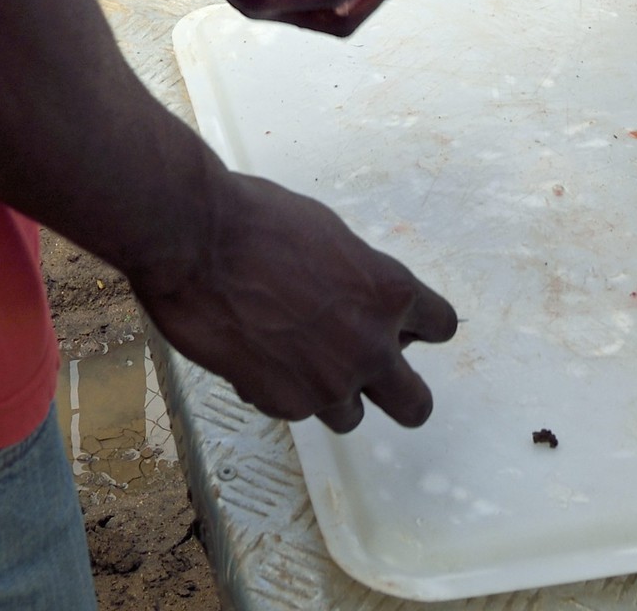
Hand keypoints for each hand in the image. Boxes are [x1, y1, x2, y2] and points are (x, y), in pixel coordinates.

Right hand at [138, 169, 457, 430]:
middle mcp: (369, 346)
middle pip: (416, 404)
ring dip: (333, 391)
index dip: (421, 326)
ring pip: (351, 416)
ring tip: (298, 355)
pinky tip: (256, 351)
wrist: (195, 240)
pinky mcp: (283, 404)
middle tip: (377, 374)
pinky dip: (282, 388)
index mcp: (388, 292)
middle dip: (401, 391)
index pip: (441, 326)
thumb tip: (359, 302)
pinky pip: (296, 408)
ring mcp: (327, 383)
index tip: (407, 325)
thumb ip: (358, 279)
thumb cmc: (259, 220)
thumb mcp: (329, 235)